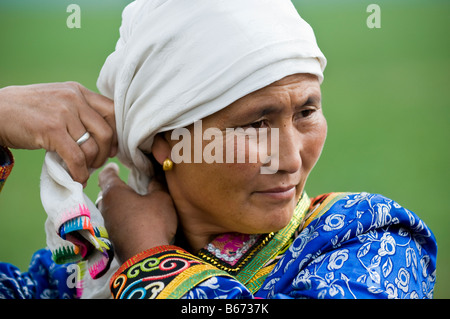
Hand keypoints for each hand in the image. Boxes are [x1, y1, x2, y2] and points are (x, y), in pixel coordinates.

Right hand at [0, 82, 116, 184]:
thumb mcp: (58, 101)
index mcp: (79, 91)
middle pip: (107, 132)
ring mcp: (63, 113)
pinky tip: (77, 177)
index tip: (113, 148)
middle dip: (106, 153)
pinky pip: (76, 157)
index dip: (117, 133)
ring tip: (84, 170)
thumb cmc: (28, 110)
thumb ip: (80, 111)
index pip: (112, 111)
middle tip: (97, 163)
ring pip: (92, 147)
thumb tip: (104, 136)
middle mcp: (75, 99)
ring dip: (92, 165)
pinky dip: (80, 172)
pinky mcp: (51, 129)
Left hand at [98, 163, 177, 263]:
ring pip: (113, 210)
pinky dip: (127, 219)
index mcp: (114, 193)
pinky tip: (139, 221)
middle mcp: (107, 208)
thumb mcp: (161, 198)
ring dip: (123, 206)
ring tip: (137, 202)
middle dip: (118, 189)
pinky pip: (119, 223)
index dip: (111, 169)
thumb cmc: (153, 221)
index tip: (114, 166)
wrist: (147, 258)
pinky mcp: (115, 240)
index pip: (106, 176)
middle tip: (130, 184)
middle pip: (109, 194)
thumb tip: (155, 177)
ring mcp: (109, 226)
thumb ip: (158, 185)